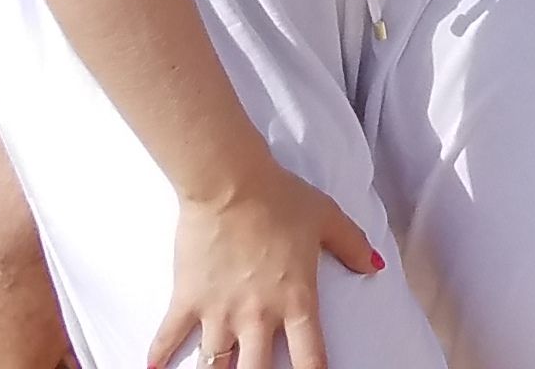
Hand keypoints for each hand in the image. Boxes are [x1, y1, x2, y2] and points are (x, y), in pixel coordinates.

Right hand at [152, 160, 378, 368]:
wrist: (230, 184)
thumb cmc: (281, 198)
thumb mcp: (328, 218)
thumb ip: (352, 245)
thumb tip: (374, 266)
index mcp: (296, 299)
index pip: (310, 355)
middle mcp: (257, 315)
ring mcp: (219, 312)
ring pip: (214, 366)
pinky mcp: (187, 300)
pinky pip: (169, 338)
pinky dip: (159, 356)